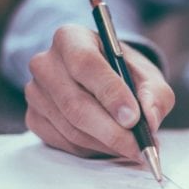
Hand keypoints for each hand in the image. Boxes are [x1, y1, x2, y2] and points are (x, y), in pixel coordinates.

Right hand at [24, 24, 174, 159]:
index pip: (85, 64)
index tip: (134, 118)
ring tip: (133, 148)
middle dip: (112, 131)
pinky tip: (111, 145)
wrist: (102, 81)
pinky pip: (65, 142)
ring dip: (107, 144)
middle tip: (140, 147)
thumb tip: (150, 120)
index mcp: (71, 38)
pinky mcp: (34, 118)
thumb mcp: (148, 76)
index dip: (110, 93)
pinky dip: (93, 150)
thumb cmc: (125, 74)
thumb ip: (154, 95)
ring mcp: (35, 92)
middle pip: (75, 103)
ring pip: (72, 128)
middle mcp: (45, 63)